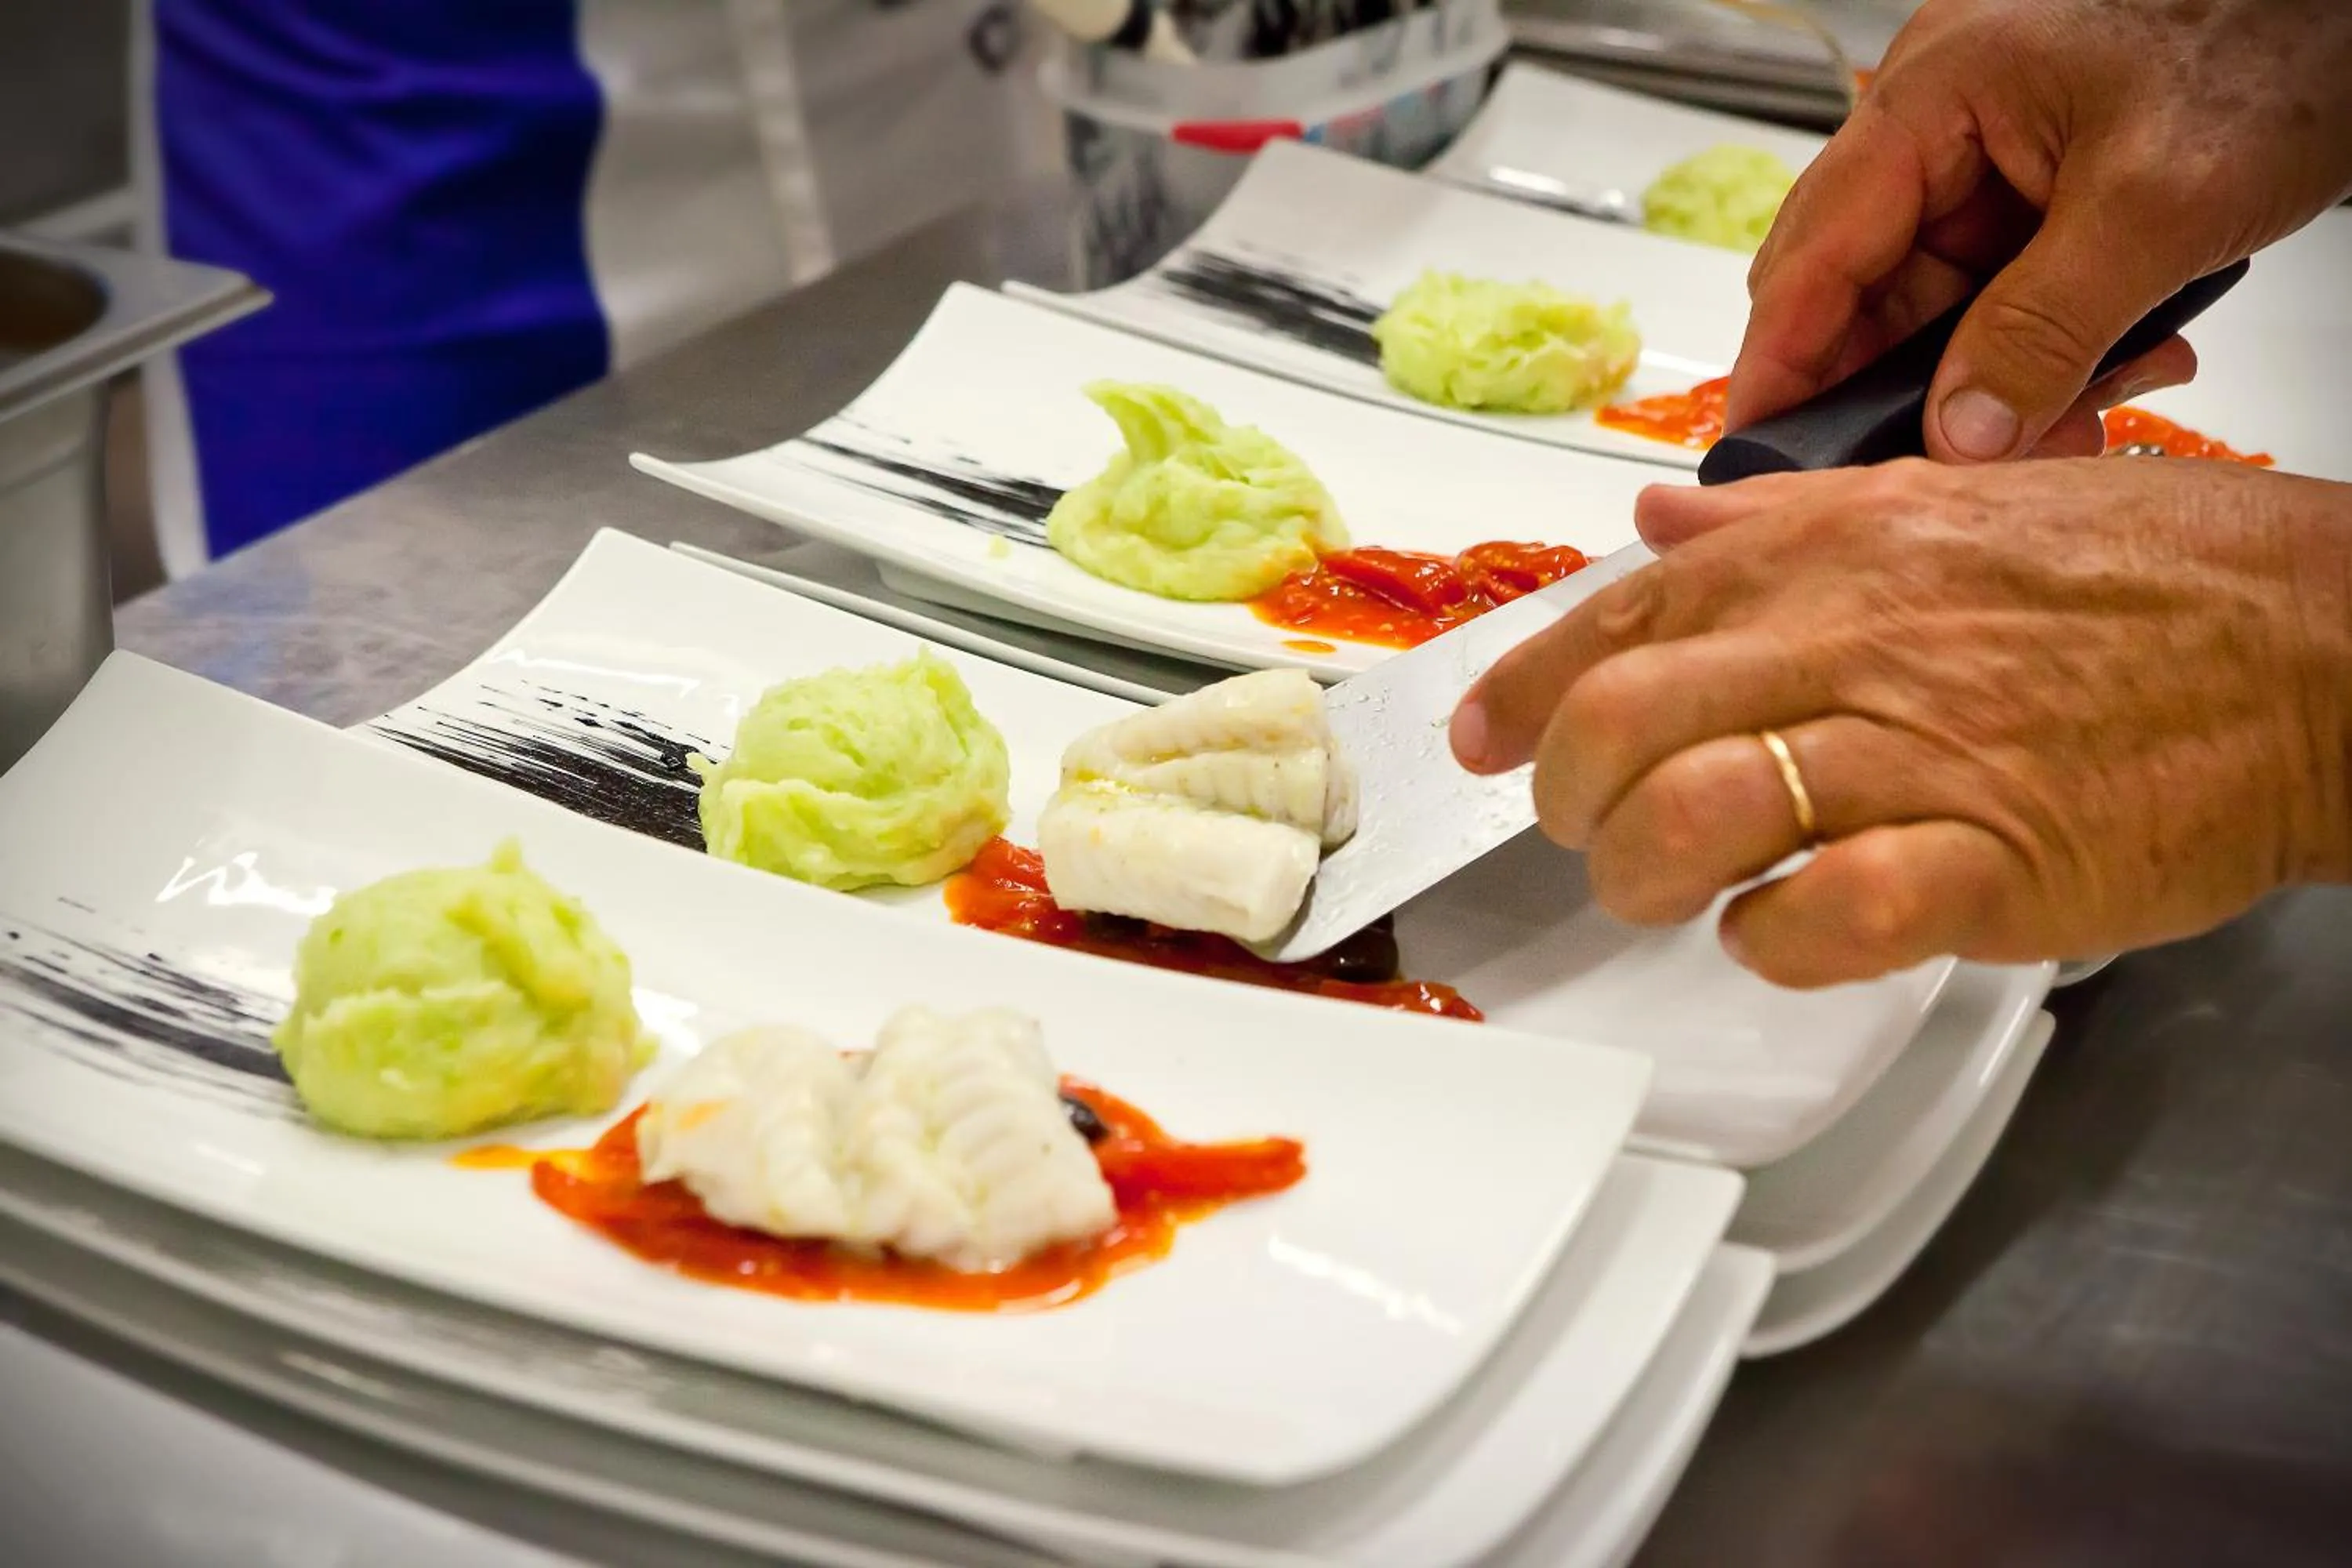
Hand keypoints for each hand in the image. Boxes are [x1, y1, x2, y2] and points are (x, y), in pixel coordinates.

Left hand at [1449, 460, 2351, 986]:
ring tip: (1668, 888)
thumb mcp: (1955, 497)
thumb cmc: (2152, 580)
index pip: (1616, 615)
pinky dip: (1767, 942)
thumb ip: (1785, 520)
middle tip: (1585, 828)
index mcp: (1831, 550)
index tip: (1481, 736)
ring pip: (1687, 819)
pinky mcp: (1986, 862)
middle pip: (1617, 725)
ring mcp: (1915, 753)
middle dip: (1567, 795)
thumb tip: (1658, 529)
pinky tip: (1775, 932)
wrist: (2320, 649)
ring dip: (1644, 873)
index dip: (1521, 688)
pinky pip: (1818, 919)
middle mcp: (1849, 639)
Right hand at [1730, 0, 2351, 461]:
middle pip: (1867, 289)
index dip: (1782, 364)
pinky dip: (2048, 347)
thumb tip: (1957, 437)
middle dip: (1910, 390)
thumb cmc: (2269, 42)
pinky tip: (2115, 372)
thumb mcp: (2151, 208)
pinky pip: (2006, 291)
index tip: (1762, 456)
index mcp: (1932, 95)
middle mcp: (1942, 122)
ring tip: (2082, 418)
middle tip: (1949, 469)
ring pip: (1941, 304)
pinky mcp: (2041, 184)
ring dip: (1996, 379)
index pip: (1813, 253)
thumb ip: (2041, 332)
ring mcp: (1990, 152)